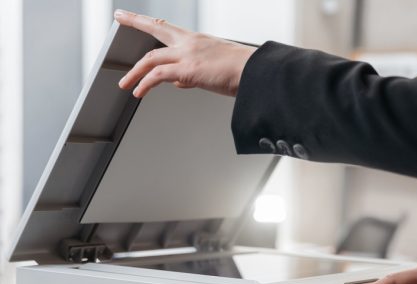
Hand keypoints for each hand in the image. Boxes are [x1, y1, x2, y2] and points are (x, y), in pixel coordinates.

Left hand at [114, 9, 255, 97]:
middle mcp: (190, 43)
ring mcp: (187, 54)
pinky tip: (139, 92)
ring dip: (135, 73)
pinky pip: (158, 75)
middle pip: (156, 30)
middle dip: (135, 22)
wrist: (255, 73)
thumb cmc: (241, 72)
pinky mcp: (187, 69)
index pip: (167, 27)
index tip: (135, 16)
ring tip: (125, 84)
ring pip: (151, 58)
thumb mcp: (213, 70)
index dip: (148, 21)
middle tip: (120, 18)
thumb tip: (176, 82)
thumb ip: (191, 74)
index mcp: (197, 40)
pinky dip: (145, 83)